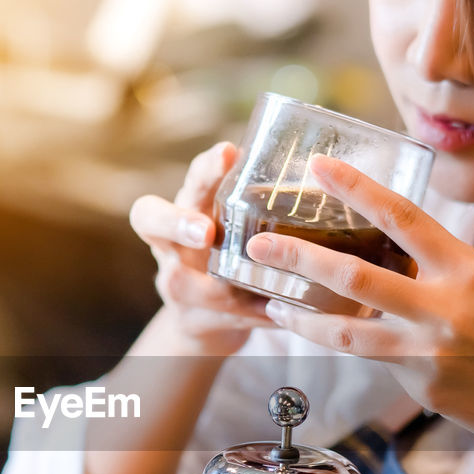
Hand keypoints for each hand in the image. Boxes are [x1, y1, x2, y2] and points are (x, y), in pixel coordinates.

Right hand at [129, 142, 272, 356]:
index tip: (228, 153)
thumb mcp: (232, 220)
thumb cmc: (225, 251)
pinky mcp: (193, 320)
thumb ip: (255, 197)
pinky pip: (224, 318)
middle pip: (151, 221)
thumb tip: (321, 164)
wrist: (203, 318)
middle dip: (178, 223)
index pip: (177, 170)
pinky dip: (254, 313)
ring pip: (183, 283)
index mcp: (184, 207)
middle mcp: (169, 243)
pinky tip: (277, 311)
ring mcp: (176, 284)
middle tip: (205, 230)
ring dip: (218, 284)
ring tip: (249, 283)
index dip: (199, 170)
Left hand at [250, 155, 473, 452]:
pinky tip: (328, 341)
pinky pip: (374, 361)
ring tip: (270, 306)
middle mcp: (445, 305)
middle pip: (354, 275)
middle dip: (298, 259)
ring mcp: (429, 351)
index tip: (318, 167)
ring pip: (346, 330)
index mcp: (469, 267)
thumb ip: (444, 275)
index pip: (402, 216)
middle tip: (257, 245)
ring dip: (300, 319)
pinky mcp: (420, 387)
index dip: (355, 188)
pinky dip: (350, 348)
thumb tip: (396, 262)